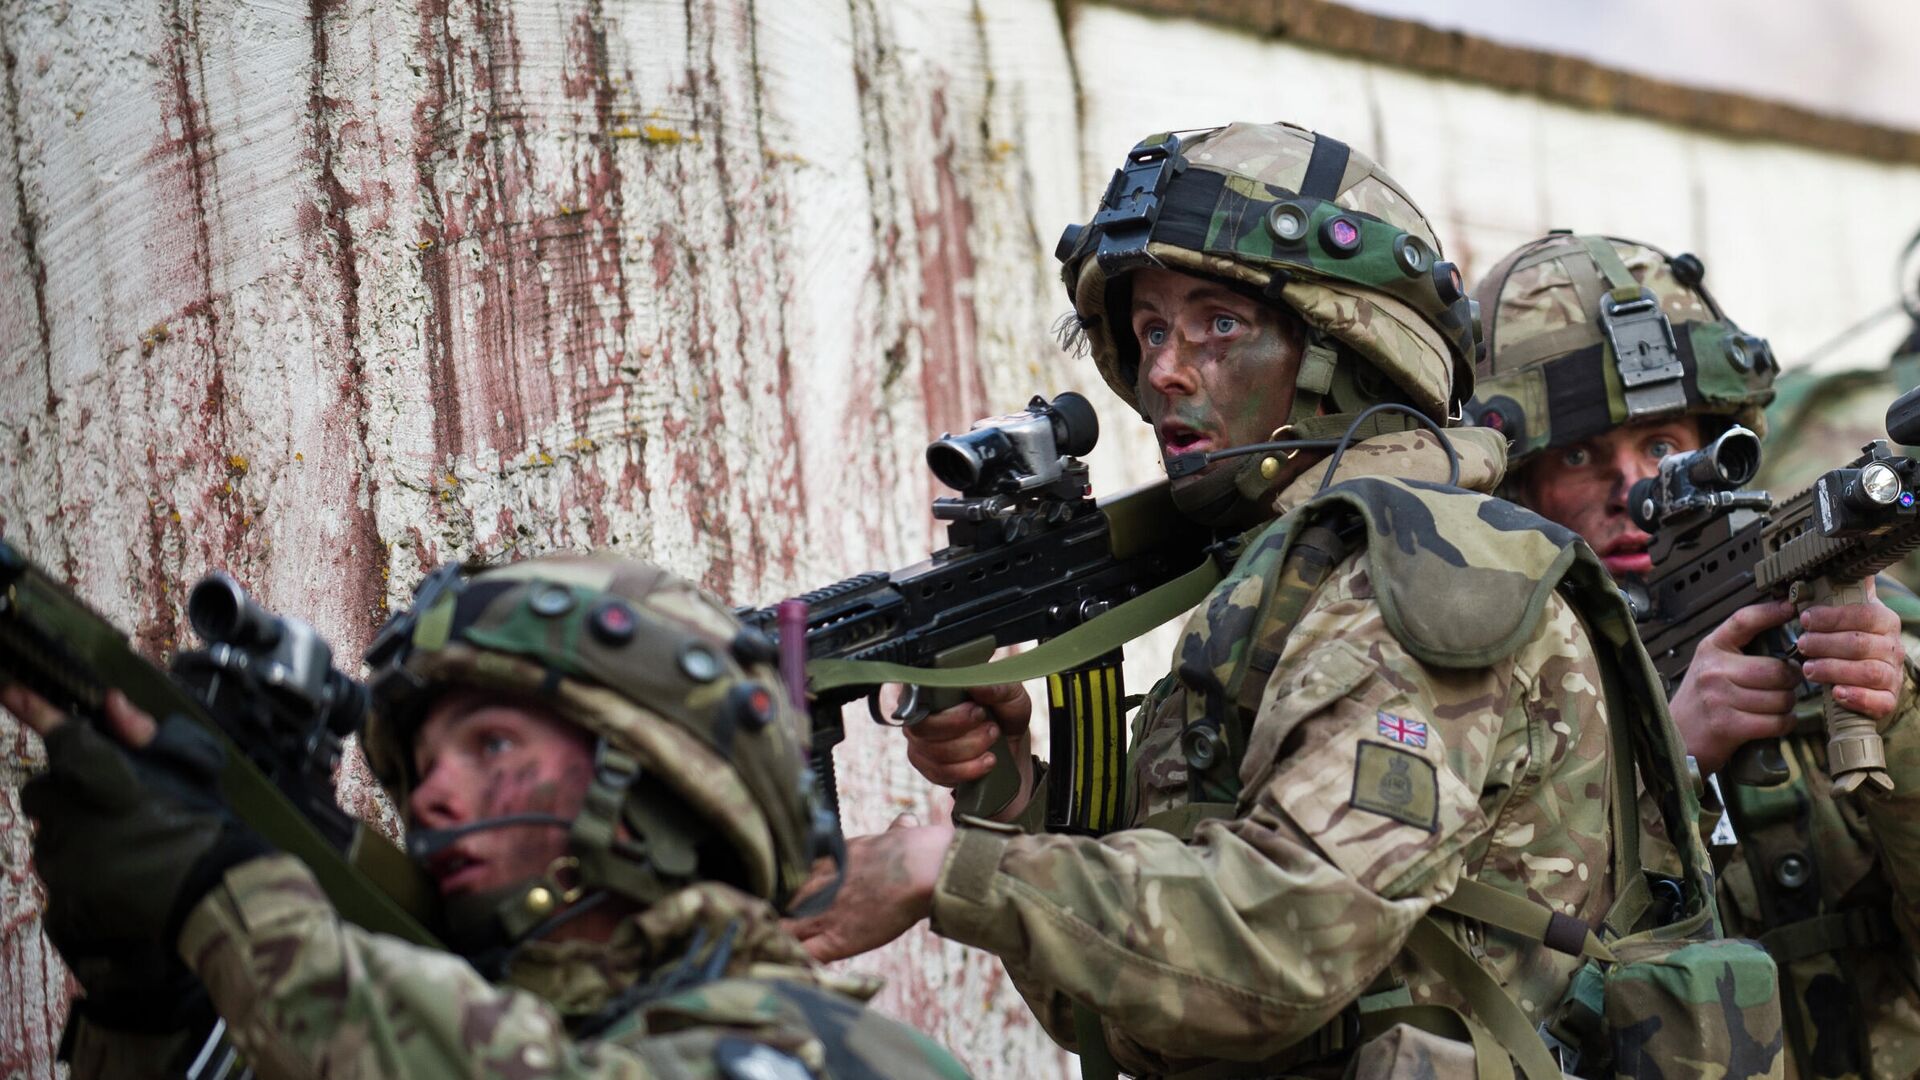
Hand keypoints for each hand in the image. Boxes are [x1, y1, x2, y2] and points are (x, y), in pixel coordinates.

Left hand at [5, 683, 268, 957]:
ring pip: (48, 837)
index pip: (64, 741)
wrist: (215, 895)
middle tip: (100, 803)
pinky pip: (55, 878)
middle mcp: (75, 825)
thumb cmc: (206, 826)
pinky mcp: (63, 905)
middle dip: (62, 792)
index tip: (12, 691)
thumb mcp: (190, 769)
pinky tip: (112, 875)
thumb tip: (111, 702)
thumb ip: (145, 734)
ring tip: (117, 848)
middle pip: (41, 793)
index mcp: (107, 785)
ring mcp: (66, 869)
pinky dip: (78, 874)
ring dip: (71, 835)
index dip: (37, 713)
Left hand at [783, 813, 953, 962]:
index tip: (803, 898)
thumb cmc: (915, 850)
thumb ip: (896, 830)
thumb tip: (906, 823)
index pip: (800, 876)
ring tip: (785, 947)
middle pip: (784, 902)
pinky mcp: (836, 940)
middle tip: (786, 924)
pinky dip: (802, 960)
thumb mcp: (897, 832)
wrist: (918, 870)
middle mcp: (819, 886)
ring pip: (786, 929)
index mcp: (831, 860)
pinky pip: (805, 954)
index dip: (799, 889)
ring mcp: (824, 914)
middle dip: (784, 913)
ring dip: (786, 937)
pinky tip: (799, 965)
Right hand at [903, 683, 1035, 820]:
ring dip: (970, 749)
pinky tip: (987, 761)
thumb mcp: (1010, 696)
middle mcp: (919, 717)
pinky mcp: (929, 769)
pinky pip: (941, 774)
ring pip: (935, 753)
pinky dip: (968, 770)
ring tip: (994, 740)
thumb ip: (996, 688)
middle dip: (960, 730)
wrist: (1012, 747)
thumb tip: (975, 686)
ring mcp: (920, 745)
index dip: (947, 712)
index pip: (918, 700)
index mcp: (933, 691)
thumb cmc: (1005, 713)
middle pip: (922, 729)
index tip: (978, 711)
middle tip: (992, 727)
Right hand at [1668, 600, 1801, 774]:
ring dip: (1787, 706)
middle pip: (1776, 669)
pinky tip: (1775, 722)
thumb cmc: (1699, 703)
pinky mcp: (1728, 725)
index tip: (1790, 608)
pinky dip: (1784, 723)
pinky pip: (1776, 722)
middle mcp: (1714, 670)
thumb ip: (1740, 654)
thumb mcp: (1710, 667)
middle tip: (1787, 686)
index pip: (1744, 621)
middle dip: (1791, 681)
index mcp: (1711, 649)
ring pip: (1781, 698)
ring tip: (1776, 706)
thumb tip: (1787, 647)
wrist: (1673, 738)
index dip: (1770, 612)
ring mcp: (1719, 698)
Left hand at [1796, 583, 1905, 721]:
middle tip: (1802, 644)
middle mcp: (1892, 647)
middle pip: (1861, 644)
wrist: (1869, 675)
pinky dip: (1858, 698)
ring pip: (1868, 672)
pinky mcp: (1888, 700)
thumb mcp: (1848, 611)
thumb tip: (1834, 559)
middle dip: (1825, 644)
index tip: (1806, 619)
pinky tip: (1837, 693)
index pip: (1864, 614)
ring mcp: (1892, 674)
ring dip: (1834, 669)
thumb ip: (1841, 589)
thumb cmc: (1850, 639)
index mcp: (1883, 621)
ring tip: (1808, 669)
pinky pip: (1880, 701)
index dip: (1832, 617)